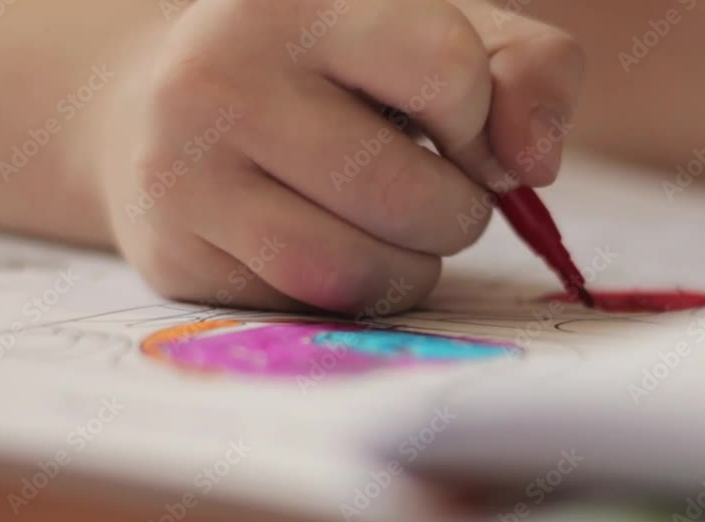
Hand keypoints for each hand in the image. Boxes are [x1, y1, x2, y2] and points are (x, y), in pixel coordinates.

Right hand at [95, 0, 583, 313]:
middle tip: (432, 192)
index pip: (446, 69)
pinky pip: (306, 307)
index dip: (477, 117)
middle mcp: (221, 75)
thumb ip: (525, 71)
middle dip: (454, 212)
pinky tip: (334, 246)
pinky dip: (352, 294)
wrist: (169, 100)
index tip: (455, 126)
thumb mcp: (437, 32)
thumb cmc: (331, 68)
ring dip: (410, 269)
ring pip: (354, 270)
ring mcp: (183, 170)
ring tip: (396, 232)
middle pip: (408, 194)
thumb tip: (534, 165)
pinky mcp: (174, 253)